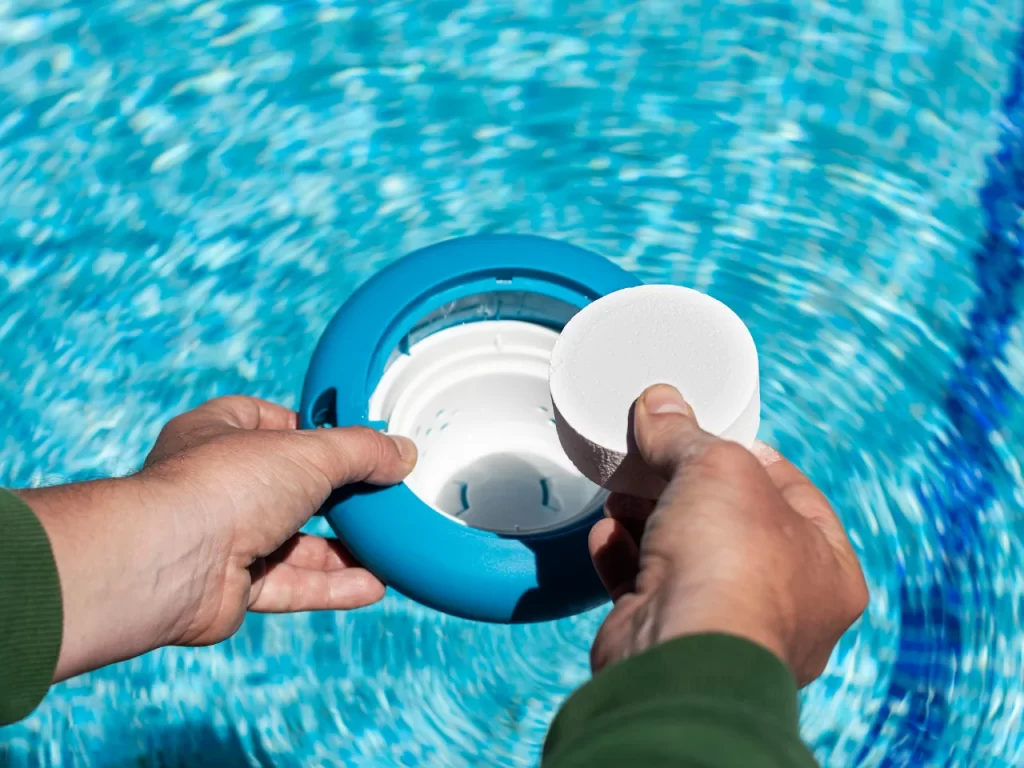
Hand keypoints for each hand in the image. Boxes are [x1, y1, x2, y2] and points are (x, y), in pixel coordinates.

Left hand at [19, 396, 415, 680]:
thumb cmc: (224, 486)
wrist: (168, 563)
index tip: (358, 441)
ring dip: (342, 548)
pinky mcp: (232, 586)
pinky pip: (291, 585)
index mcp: (219, 433)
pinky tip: (374, 585)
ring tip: (389, 546)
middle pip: (291, 486)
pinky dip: (332, 586)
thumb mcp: (310, 452)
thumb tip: (403, 453)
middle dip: (337, 496)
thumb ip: (362, 451)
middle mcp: (219, 484)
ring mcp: (224, 537)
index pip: (272, 421)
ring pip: (294, 542)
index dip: (315, 429)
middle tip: (383, 496)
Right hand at [587, 385, 867, 685]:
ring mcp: (725, 626)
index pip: (791, 491)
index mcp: (827, 567)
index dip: (748, 454)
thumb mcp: (717, 468)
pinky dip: (625, 558)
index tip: (708, 434)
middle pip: (729, 522)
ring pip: (685, 556)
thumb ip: (685, 434)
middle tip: (652, 457)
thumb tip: (658, 402)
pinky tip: (607, 533)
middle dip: (683, 486)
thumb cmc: (732, 564)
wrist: (679, 656)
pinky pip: (647, 588)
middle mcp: (785, 605)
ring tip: (622, 490)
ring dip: (649, 519)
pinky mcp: (670, 639)